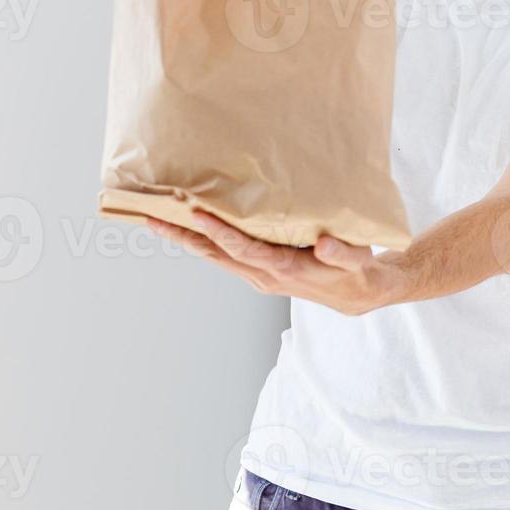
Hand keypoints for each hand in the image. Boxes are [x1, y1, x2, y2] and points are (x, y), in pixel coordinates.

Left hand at [147, 211, 400, 316]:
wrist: (357, 295)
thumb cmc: (356, 271)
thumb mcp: (356, 260)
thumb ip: (341, 252)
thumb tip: (323, 243)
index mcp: (282, 269)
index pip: (242, 249)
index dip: (218, 231)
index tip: (195, 213)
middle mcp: (263, 275)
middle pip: (215, 254)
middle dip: (183, 236)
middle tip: (152, 217)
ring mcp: (257, 275)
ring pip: (215, 256)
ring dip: (186, 240)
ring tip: (158, 220)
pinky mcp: (258, 272)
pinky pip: (224, 256)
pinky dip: (203, 242)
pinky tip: (190, 228)